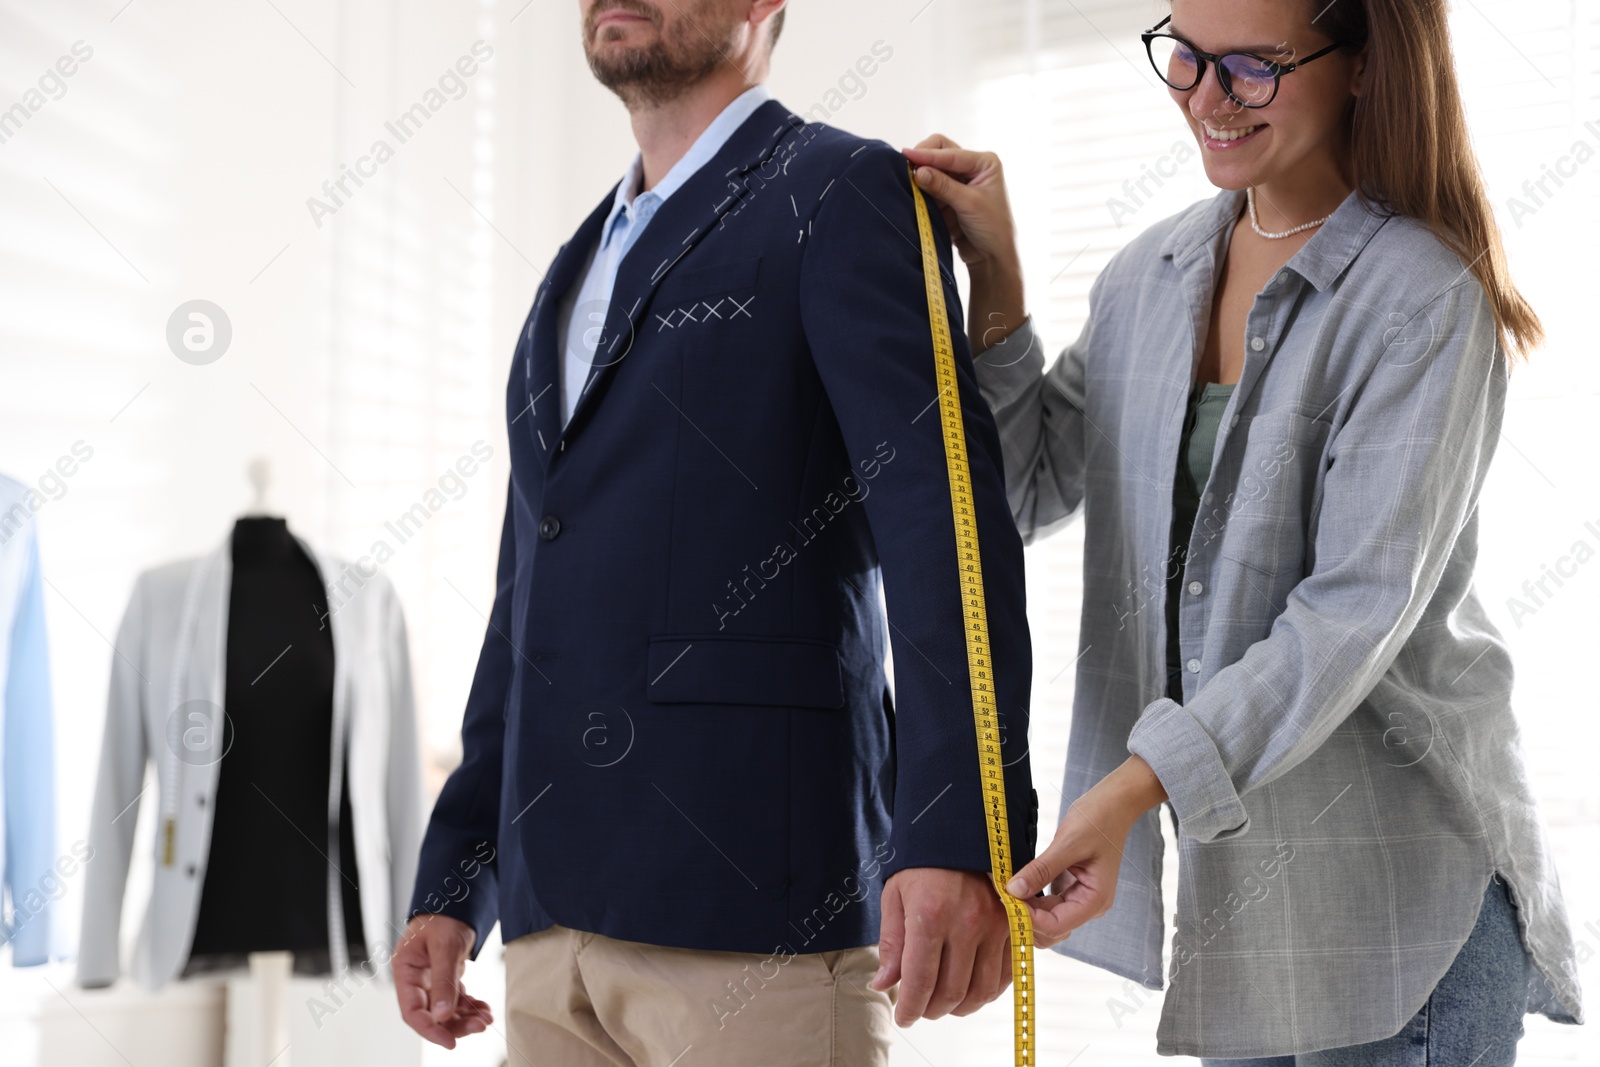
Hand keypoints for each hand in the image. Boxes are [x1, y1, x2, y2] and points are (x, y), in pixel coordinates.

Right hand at [391, 914, 494, 1047]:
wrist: (457, 900)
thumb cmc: (444, 916)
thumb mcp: (445, 946)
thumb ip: (443, 981)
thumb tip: (441, 1016)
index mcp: (405, 971)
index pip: (412, 1011)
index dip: (430, 1030)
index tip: (450, 1041)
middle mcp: (415, 979)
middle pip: (431, 1014)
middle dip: (455, 1024)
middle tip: (479, 1026)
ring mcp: (430, 980)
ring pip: (445, 1010)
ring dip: (466, 1017)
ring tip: (486, 1018)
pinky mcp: (445, 978)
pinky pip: (456, 1000)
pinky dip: (470, 1006)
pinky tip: (484, 1009)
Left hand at [870, 867, 1011, 1024]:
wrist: (960, 830)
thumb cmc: (922, 863)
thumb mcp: (895, 896)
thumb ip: (892, 944)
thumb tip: (885, 985)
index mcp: (930, 916)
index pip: (920, 982)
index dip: (910, 1008)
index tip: (903, 1017)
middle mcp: (966, 924)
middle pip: (951, 992)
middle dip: (931, 1010)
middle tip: (920, 1010)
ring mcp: (995, 925)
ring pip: (981, 990)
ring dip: (960, 1007)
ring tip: (944, 1004)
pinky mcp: (1013, 925)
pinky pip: (1004, 974)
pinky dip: (987, 992)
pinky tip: (970, 990)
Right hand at [902, 135, 1018, 272]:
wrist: (992, 257)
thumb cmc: (993, 229)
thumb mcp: (969, 204)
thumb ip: (943, 186)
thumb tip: (918, 172)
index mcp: (984, 163)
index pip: (951, 152)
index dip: (928, 155)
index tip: (907, 155)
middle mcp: (971, 167)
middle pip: (940, 151)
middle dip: (923, 158)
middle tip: (906, 168)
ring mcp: (957, 182)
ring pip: (931, 169)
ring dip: (919, 173)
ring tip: (904, 179)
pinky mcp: (946, 197)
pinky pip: (928, 186)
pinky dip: (918, 187)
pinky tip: (910, 190)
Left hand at [1005, 757, 1166, 948]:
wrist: (1113, 804)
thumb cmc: (1098, 820)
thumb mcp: (1067, 844)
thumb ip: (1040, 869)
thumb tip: (1013, 890)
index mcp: (1095, 900)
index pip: (1057, 925)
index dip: (1030, 919)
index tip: (1006, 901)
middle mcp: (1089, 905)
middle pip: (1052, 929)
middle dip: (1026, 918)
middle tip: (1001, 895)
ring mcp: (1079, 898)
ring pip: (1047, 919)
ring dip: (1026, 910)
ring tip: (1005, 888)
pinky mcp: (1070, 888)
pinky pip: (1047, 904)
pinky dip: (1030, 898)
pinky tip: (1015, 884)